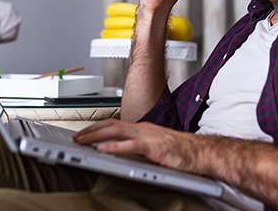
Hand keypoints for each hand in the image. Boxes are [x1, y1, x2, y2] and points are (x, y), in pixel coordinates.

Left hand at [73, 119, 199, 172]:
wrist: (200, 152)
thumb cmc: (181, 151)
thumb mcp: (155, 147)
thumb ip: (139, 147)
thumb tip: (121, 152)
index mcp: (142, 128)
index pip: (115, 125)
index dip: (97, 128)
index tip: (84, 134)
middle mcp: (143, 128)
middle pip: (111, 125)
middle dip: (91, 130)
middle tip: (76, 137)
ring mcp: (148, 136)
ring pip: (116, 132)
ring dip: (96, 136)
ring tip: (82, 141)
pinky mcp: (154, 147)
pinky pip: (130, 146)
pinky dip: (114, 147)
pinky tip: (102, 150)